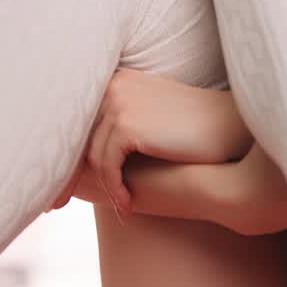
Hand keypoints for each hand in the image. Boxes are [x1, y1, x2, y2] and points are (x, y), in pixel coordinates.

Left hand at [47, 69, 236, 221]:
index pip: (80, 120)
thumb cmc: (195, 129)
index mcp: (116, 79)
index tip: (61, 186)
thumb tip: (78, 158)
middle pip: (76, 137)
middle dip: (65, 174)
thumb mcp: (151, 119)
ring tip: (120, 207)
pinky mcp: (126, 124)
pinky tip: (128, 206)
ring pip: (92, 156)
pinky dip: (116, 189)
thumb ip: (119, 125)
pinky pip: (108, 166)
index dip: (66, 156)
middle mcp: (112, 85)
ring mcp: (118, 102)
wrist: (232, 130)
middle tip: (54, 205)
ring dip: (105, 186)